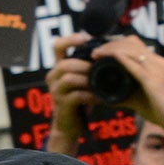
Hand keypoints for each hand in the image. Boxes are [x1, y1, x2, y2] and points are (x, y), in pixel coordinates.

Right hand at [44, 32, 93, 155]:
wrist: (70, 125)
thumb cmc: (80, 100)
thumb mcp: (83, 79)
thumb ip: (89, 66)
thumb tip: (110, 49)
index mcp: (58, 67)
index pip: (58, 46)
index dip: (70, 39)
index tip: (86, 38)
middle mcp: (53, 77)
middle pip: (65, 63)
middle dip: (84, 65)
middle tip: (100, 69)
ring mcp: (56, 91)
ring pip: (69, 78)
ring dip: (87, 79)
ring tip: (100, 83)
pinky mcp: (62, 105)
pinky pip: (76, 96)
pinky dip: (90, 95)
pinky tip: (99, 98)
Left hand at [90, 36, 163, 164]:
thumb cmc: (163, 112)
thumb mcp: (142, 98)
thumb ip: (125, 94)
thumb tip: (105, 96)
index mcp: (158, 63)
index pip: (135, 44)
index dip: (117, 43)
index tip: (102, 51)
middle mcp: (158, 62)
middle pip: (131, 42)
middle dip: (111, 44)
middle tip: (95, 52)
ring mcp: (157, 69)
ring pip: (130, 50)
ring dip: (111, 49)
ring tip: (96, 55)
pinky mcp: (154, 80)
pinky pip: (135, 65)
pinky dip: (120, 58)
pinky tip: (109, 57)